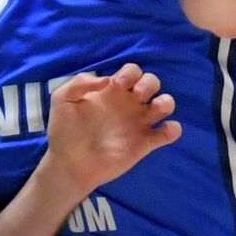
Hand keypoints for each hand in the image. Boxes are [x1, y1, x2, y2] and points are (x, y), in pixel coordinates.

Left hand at [45, 64, 180, 191]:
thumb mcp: (62, 99)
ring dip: (166, 101)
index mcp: (112, 92)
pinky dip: (173, 129)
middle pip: (152, 82)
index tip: (119, 84)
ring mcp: (138, 124)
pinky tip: (162, 130)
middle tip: (136, 94)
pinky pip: (169, 133)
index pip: (132, 71)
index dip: (131, 73)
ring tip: (153, 108)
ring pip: (165, 104)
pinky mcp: (145, 144)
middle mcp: (128, 104)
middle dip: (149, 83)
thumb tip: (106, 80)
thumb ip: (80, 82)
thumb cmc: (64, 130)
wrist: (68, 163)